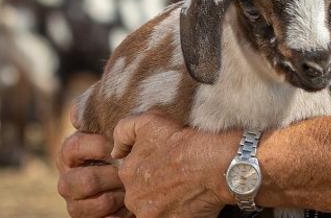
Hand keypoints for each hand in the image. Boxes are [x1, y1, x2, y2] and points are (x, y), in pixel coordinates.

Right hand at [57, 104, 129, 217]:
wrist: (141, 178)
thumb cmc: (126, 148)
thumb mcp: (114, 128)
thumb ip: (94, 111)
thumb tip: (74, 115)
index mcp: (69, 153)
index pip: (74, 147)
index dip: (97, 146)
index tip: (118, 147)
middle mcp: (67, 179)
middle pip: (80, 181)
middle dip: (108, 177)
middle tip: (127, 172)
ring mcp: (75, 203)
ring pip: (88, 205)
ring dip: (114, 198)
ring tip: (130, 191)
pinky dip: (116, 216)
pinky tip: (128, 209)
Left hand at [110, 112, 235, 217]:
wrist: (214, 164)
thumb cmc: (183, 142)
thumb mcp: (148, 122)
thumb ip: (123, 131)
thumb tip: (116, 151)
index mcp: (128, 174)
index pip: (133, 176)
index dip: (150, 170)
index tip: (165, 166)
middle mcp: (134, 199)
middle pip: (142, 196)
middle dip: (155, 190)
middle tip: (175, 180)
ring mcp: (151, 216)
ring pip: (153, 209)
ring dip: (164, 203)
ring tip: (183, 192)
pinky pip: (168, 217)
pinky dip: (175, 213)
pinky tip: (187, 203)